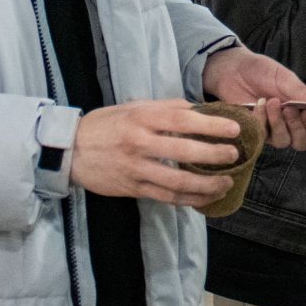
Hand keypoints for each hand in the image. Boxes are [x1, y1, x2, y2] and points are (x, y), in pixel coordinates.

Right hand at [71, 99, 242, 207]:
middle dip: (215, 156)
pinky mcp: (133, 188)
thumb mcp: (133, 107)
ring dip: (207, 185)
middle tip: (235, 157)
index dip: (211, 126)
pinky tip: (205, 198)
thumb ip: (166, 108)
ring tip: (226, 182)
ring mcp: (137, 169)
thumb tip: (198, 109)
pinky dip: (189, 199)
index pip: (183, 120)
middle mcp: (140, 143)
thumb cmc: (106, 124)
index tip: (234, 130)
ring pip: (178, 181)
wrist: (70, 150)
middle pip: (185, 151)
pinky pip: (166, 197)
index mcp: (142, 118)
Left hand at [202, 47, 305, 150]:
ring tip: (272, 102)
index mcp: (304, 111)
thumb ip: (303, 94)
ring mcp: (272, 130)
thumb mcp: (286, 79)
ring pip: (285, 142)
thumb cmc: (262, 71)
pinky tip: (259, 104)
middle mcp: (290, 124)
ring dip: (280, 123)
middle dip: (300, 126)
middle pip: (304, 142)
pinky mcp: (255, 132)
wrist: (234, 70)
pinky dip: (263, 119)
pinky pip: (264, 136)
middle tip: (290, 108)